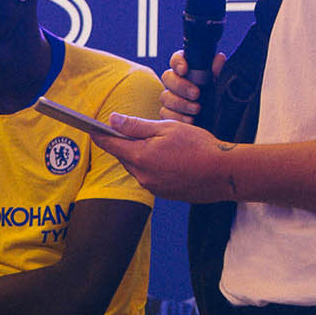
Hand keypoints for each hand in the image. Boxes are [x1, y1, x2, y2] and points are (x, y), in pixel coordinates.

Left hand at [94, 114, 237, 203]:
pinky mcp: (164, 194)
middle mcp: (142, 176)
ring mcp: (153, 188)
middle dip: (125, 144)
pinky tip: (170, 160)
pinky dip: (153, 167)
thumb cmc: (198, 146)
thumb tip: (112, 120)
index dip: (99, 135)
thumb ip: (136, 126)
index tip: (91, 127)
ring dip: (141, 156)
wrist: (224, 173)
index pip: (110, 144)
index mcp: (140, 157)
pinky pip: (150, 178)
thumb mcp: (166, 128)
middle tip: (132, 130)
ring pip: (137, 168)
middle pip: (124, 156)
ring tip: (159, 145)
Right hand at [160, 51, 226, 122]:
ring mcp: (169, 97)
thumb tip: (219, 58)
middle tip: (196, 94)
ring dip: (181, 103)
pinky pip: (165, 114)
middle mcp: (174, 81)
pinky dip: (178, 117)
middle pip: (168, 77)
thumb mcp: (218, 83)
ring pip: (166, 97)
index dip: (178, 62)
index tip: (185, 70)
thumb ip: (216, 71)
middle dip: (181, 86)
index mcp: (186, 69)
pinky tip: (190, 120)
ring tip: (197, 109)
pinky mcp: (167, 113)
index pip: (176, 59)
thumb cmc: (214, 96)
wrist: (215, 118)